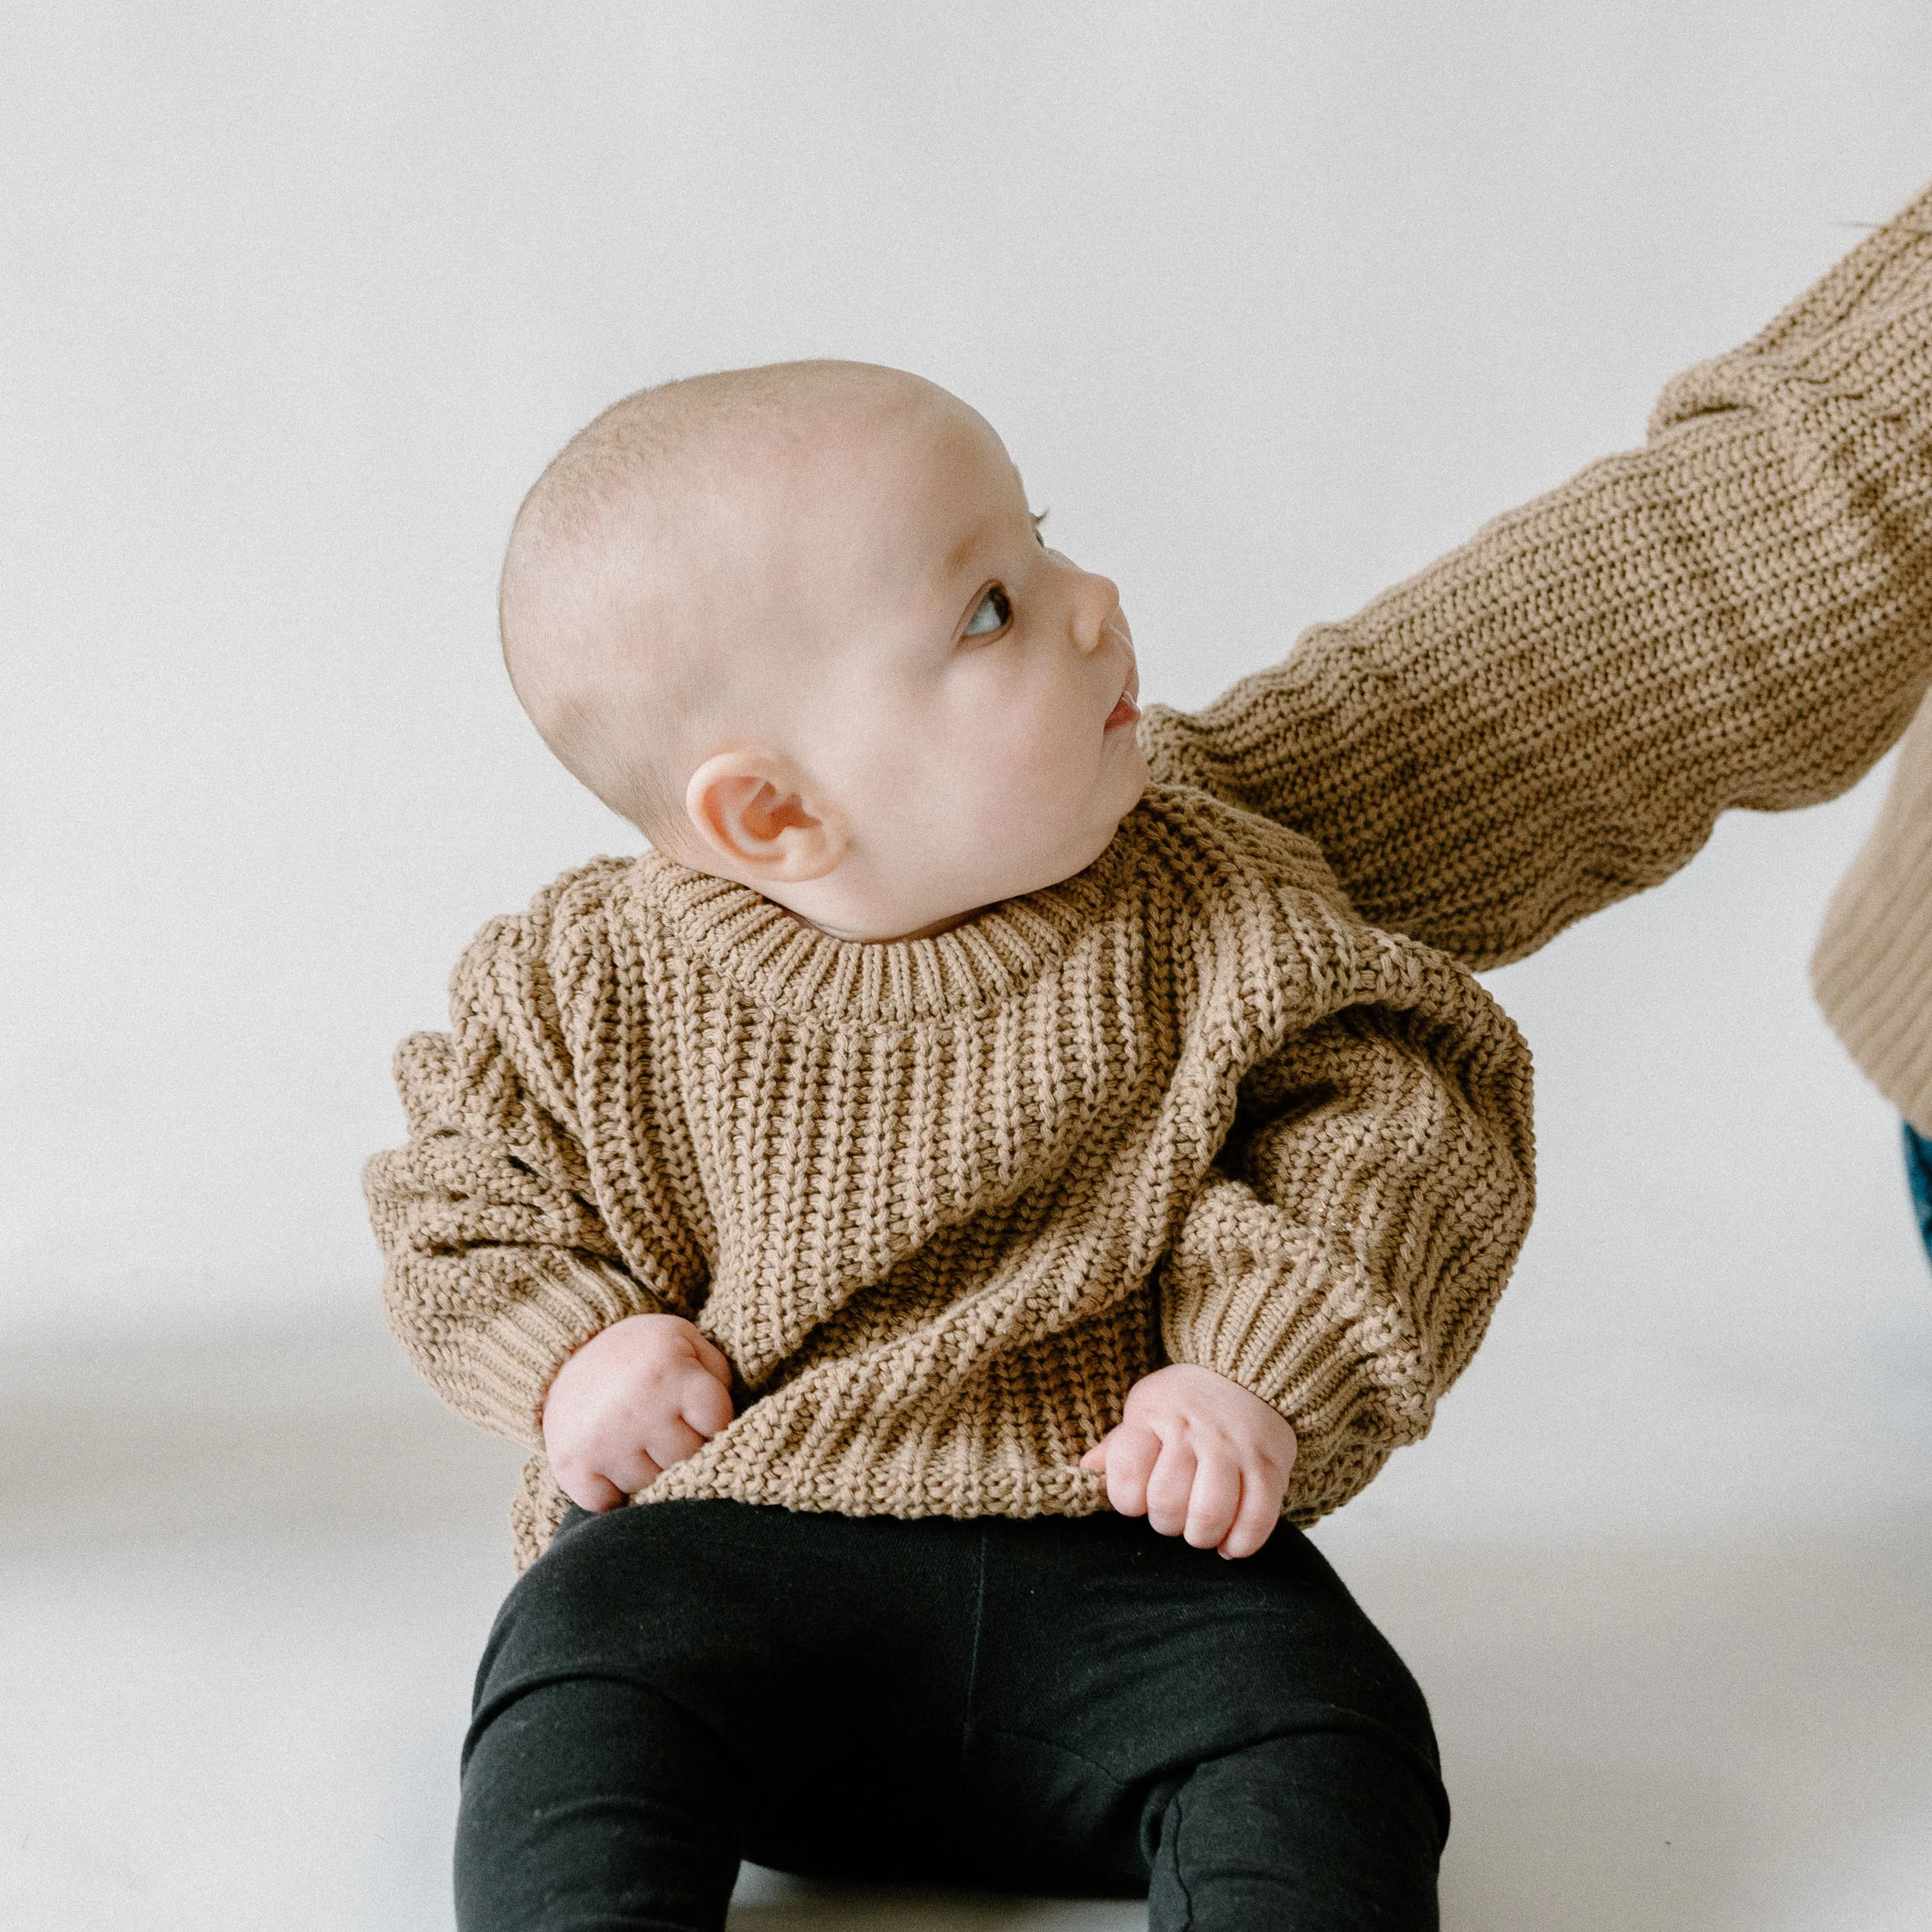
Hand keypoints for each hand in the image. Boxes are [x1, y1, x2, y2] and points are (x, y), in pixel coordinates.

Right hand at [542, 1312, 734, 1511]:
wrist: (566, 1353)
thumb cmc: (638, 1353)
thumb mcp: (684, 1340)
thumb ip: (716, 1373)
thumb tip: (730, 1424)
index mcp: (670, 1371)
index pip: (718, 1423)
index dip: (712, 1422)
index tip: (695, 1415)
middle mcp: (638, 1408)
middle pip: (688, 1459)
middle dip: (684, 1449)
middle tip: (665, 1430)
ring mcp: (604, 1441)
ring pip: (653, 1486)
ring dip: (651, 1471)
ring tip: (638, 1442)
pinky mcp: (574, 1466)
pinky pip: (611, 1504)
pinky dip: (614, 1494)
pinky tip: (614, 1465)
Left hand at [1080, 1363, 1295, 1558]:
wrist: (1248, 1373)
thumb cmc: (1185, 1400)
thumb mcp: (1145, 1407)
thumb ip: (1119, 1443)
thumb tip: (1087, 1469)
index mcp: (1155, 1416)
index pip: (1127, 1473)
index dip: (1126, 1500)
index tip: (1136, 1499)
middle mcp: (1195, 1432)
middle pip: (1167, 1504)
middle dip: (1165, 1523)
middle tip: (1172, 1515)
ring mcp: (1235, 1450)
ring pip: (1209, 1516)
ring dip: (1200, 1536)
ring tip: (1199, 1528)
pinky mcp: (1270, 1468)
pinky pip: (1256, 1521)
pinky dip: (1239, 1544)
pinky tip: (1229, 1541)